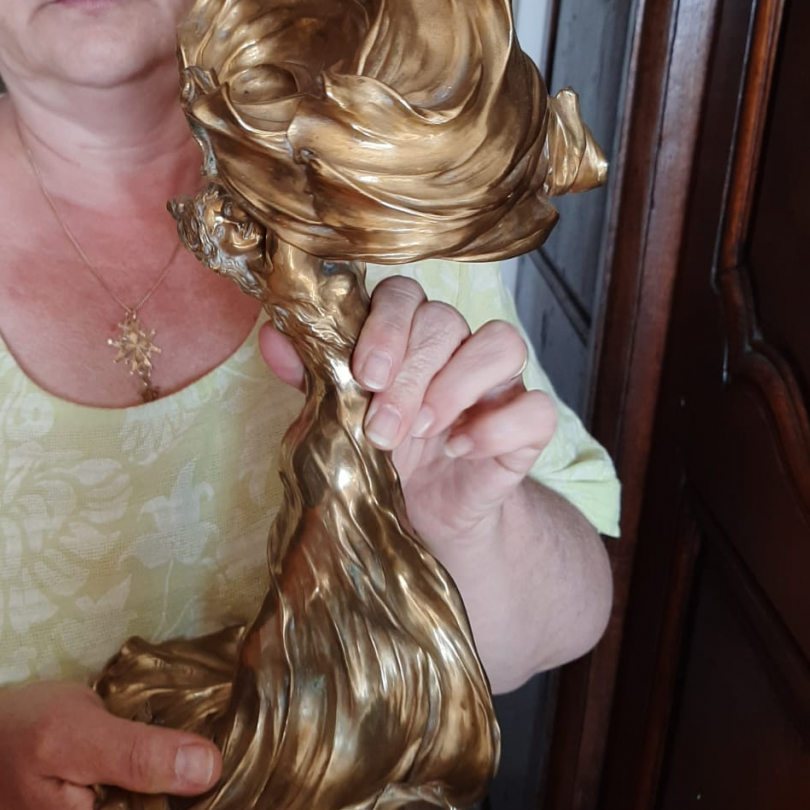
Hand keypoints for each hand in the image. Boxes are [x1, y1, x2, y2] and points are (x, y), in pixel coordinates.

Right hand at [0, 680, 220, 809]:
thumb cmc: (24, 733)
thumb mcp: (76, 731)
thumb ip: (137, 755)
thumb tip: (208, 770)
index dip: (214, 794)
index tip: (219, 746)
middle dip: (203, 787)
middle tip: (190, 732)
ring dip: (191, 785)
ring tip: (172, 741)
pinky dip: (177, 788)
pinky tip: (163, 758)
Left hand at [259, 275, 556, 552]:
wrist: (430, 515)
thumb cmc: (385, 454)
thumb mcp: (341, 418)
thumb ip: (312, 378)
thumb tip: (272, 336)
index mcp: (410, 334)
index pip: (406, 294)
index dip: (386, 326)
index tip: (364, 374)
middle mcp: (458, 346)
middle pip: (446, 321)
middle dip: (410, 374)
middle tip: (383, 426)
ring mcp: (498, 383)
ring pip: (503, 343)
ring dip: (457, 385)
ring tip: (423, 431)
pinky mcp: (528, 426)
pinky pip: (536, 406)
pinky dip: (499, 426)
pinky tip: (461, 450)